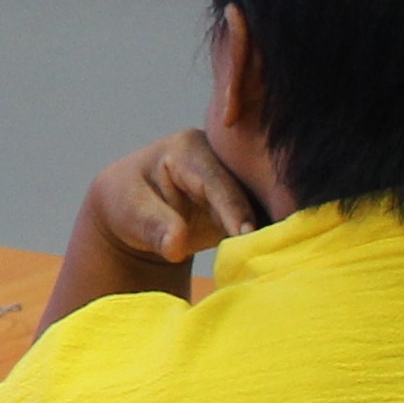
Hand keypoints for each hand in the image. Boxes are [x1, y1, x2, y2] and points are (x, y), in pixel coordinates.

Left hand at [86, 128, 264, 268]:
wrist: (135, 210)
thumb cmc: (127, 204)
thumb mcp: (130, 211)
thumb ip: (154, 226)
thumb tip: (176, 247)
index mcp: (189, 148)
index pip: (217, 181)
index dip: (233, 209)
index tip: (246, 235)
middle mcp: (218, 156)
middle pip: (248, 189)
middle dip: (261, 217)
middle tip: (272, 247)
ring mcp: (234, 177)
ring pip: (261, 202)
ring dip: (269, 227)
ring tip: (276, 251)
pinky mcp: (242, 200)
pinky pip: (262, 216)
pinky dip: (265, 235)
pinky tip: (273, 254)